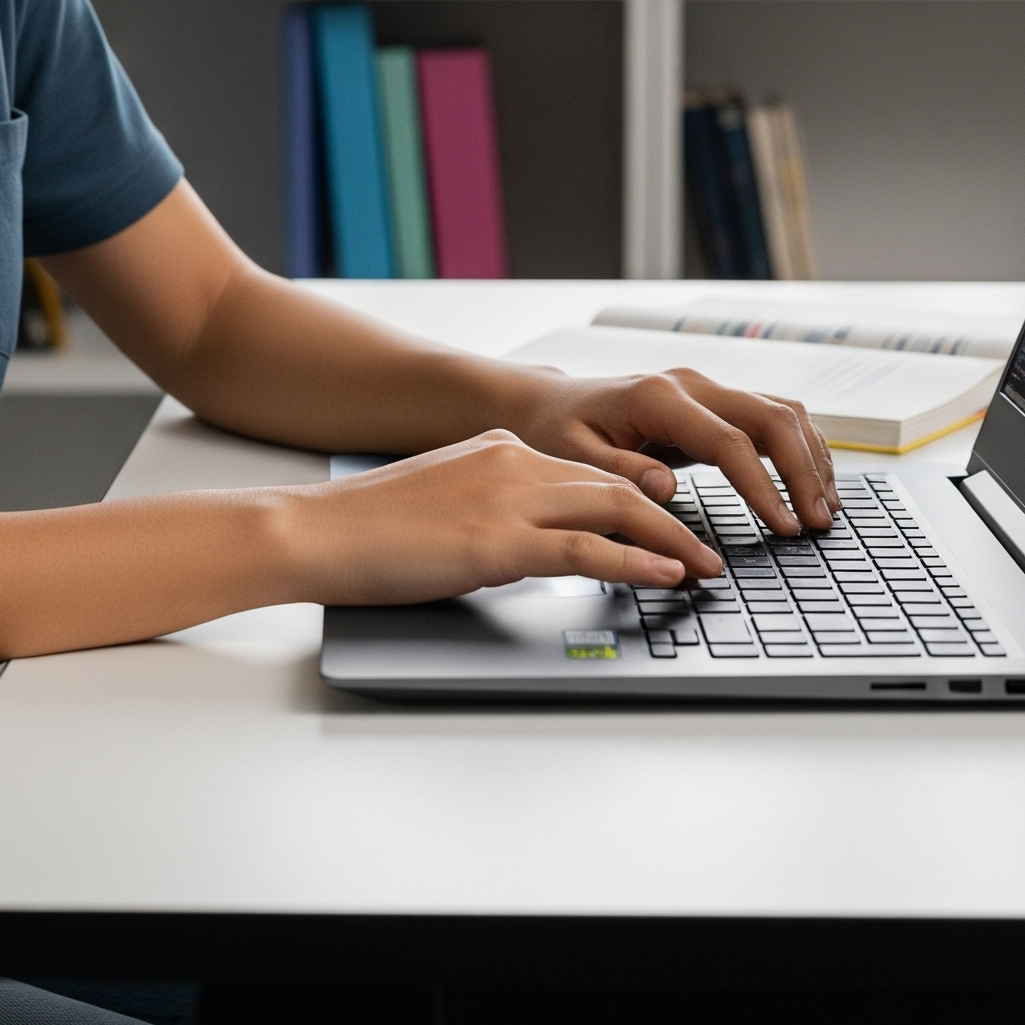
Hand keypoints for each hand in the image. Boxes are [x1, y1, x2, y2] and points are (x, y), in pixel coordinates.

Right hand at [276, 429, 723, 605]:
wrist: (317, 530)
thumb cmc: (366, 527)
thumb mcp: (442, 502)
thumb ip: (490, 509)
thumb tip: (525, 545)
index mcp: (498, 449)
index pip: (586, 472)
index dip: (637, 501)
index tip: (670, 525)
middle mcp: (512, 462)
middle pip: (616, 484)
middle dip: (671, 519)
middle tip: (708, 550)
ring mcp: (507, 499)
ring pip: (614, 510)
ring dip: (670, 542)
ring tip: (704, 570)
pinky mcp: (498, 542)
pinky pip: (586, 549)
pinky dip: (636, 561)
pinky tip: (665, 576)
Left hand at [494, 367, 838, 536]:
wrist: (549, 404)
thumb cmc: (556, 431)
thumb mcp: (571, 457)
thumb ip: (620, 473)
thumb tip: (667, 490)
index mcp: (658, 398)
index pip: (730, 441)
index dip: (763, 487)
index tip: (784, 527)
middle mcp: (690, 385)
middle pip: (770, 417)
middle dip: (803, 471)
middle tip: (819, 523)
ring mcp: (705, 389)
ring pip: (780, 410)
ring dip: (810, 457)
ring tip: (825, 509)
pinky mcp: (713, 403)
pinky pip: (771, 416)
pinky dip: (799, 448)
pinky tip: (812, 483)